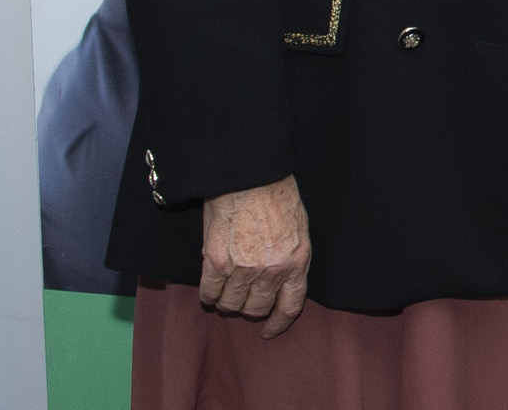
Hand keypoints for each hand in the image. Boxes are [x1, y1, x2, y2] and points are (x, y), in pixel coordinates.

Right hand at [199, 174, 311, 337]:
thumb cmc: (276, 195)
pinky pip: (209, 293)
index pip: (290, 307)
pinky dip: (208, 295)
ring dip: (228, 301)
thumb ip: (289, 258)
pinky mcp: (216, 262)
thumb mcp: (298, 229)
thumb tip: (277, 280)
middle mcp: (271, 271)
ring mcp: (243, 269)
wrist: (250, 175)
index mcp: (297, 261)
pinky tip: (211, 287)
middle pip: (256, 310)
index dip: (278, 323)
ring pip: (231, 305)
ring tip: (227, 289)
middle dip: (250, 308)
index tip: (269, 331)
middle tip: (244, 297)